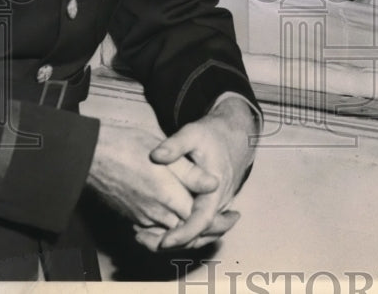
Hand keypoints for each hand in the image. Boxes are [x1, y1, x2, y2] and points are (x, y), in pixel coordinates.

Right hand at [86, 123, 218, 231]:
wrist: (92, 155)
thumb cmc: (128, 147)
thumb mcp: (165, 154)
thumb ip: (191, 172)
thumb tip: (214, 183)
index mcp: (167, 196)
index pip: (200, 219)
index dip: (219, 220)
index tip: (233, 216)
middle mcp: (155, 213)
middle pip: (189, 233)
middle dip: (210, 231)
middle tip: (228, 222)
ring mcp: (141, 217)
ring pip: (173, 234)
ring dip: (192, 232)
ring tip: (209, 222)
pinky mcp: (132, 217)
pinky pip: (156, 232)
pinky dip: (172, 231)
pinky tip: (180, 219)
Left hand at [148, 96, 258, 249]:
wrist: (234, 136)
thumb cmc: (212, 135)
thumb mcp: (193, 134)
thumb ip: (175, 145)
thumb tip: (156, 155)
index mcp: (216, 189)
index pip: (202, 221)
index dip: (183, 234)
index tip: (162, 242)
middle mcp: (219, 203)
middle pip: (199, 236)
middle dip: (173, 244)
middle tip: (143, 240)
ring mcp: (217, 208)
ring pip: (199, 236)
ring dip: (175, 242)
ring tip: (144, 238)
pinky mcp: (211, 208)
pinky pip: (198, 229)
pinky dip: (180, 234)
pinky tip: (157, 229)